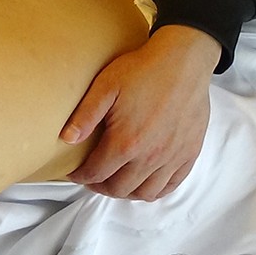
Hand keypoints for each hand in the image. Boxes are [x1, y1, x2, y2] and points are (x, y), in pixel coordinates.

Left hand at [61, 25, 221, 200]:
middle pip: (118, 188)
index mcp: (126, 142)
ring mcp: (172, 158)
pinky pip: (170, 186)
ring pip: (144, 193)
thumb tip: (66, 139)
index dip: (80, 176)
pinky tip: (142, 180)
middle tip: (92, 176)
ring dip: (125, 191)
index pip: (96, 173)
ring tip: (115, 180)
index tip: (74, 172)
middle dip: (99, 186)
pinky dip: (153, 190)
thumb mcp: (105, 87)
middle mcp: (150, 156)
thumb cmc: (143, 71)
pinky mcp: (189, 153)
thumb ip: (84, 116)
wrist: (184, 61)